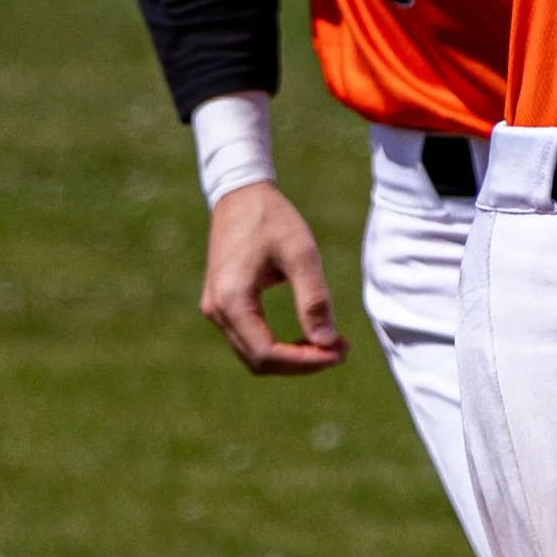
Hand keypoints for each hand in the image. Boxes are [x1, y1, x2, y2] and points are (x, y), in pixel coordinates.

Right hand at [200, 182, 346, 375]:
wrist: (241, 194)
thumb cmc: (272, 218)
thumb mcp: (301, 254)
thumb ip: (314, 299)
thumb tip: (327, 343)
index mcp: (232, 299)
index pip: (267, 353)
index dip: (305, 361)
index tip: (339, 351)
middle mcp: (216, 311)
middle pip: (259, 361)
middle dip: (302, 362)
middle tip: (340, 349)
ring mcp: (215, 310)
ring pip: (254, 355)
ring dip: (292, 357)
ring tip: (330, 344)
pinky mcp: (221, 305)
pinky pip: (250, 340)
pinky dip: (279, 346)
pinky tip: (309, 335)